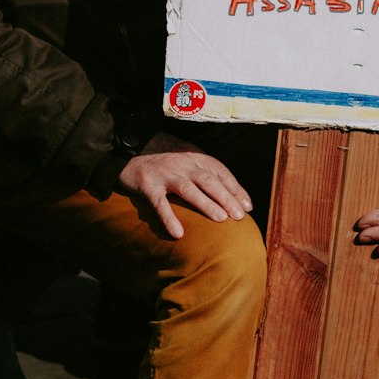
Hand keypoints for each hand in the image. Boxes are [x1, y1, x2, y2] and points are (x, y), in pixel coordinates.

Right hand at [115, 131, 252, 238]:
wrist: (131, 145)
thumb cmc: (164, 154)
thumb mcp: (188, 154)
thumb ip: (205, 168)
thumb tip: (228, 190)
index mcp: (195, 157)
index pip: (221, 172)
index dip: (235, 189)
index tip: (248, 206)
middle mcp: (184, 164)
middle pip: (209, 181)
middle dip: (226, 198)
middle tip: (239, 217)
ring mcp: (166, 174)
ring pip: (189, 189)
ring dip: (206, 204)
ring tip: (221, 219)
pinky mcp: (148, 185)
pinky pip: (160, 203)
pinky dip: (169, 218)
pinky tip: (178, 233)